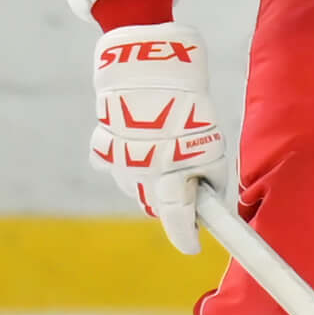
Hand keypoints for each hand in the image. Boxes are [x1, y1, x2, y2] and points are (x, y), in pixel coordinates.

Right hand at [89, 22, 228, 253]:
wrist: (146, 68)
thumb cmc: (188, 105)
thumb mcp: (212, 142)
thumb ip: (208, 174)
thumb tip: (207, 198)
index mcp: (168, 176)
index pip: (176, 217)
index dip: (185, 235)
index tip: (191, 246)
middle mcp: (138, 175)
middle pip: (155, 203)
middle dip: (172, 200)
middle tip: (188, 185)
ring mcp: (117, 162)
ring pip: (134, 184)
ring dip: (150, 178)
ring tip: (164, 150)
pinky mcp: (102, 145)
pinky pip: (113, 163)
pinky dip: (126, 158)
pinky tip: (136, 140)